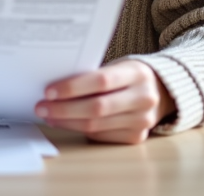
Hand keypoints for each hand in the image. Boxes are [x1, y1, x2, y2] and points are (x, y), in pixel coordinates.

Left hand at [35, 60, 174, 143]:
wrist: (161, 91)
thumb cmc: (129, 75)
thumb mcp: (117, 66)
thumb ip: (93, 75)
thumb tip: (55, 87)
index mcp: (138, 73)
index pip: (101, 81)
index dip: (73, 87)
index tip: (49, 91)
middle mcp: (143, 98)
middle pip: (97, 108)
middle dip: (64, 109)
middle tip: (41, 107)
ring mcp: (142, 121)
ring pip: (96, 126)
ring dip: (67, 122)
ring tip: (49, 116)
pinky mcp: (137, 138)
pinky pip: (101, 136)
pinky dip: (79, 130)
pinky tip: (66, 123)